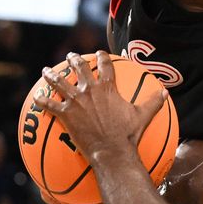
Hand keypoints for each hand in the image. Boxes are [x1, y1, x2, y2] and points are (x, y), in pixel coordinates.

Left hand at [34, 51, 166, 165]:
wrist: (112, 150)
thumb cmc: (129, 134)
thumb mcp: (144, 116)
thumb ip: (154, 102)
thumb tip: (166, 92)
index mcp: (108, 88)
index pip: (105, 66)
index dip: (102, 57)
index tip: (99, 53)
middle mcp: (90, 90)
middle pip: (79, 68)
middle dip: (74, 60)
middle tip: (70, 57)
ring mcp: (75, 101)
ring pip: (59, 82)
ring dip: (51, 75)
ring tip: (45, 71)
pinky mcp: (65, 114)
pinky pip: (49, 105)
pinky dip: (41, 101)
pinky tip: (35, 98)